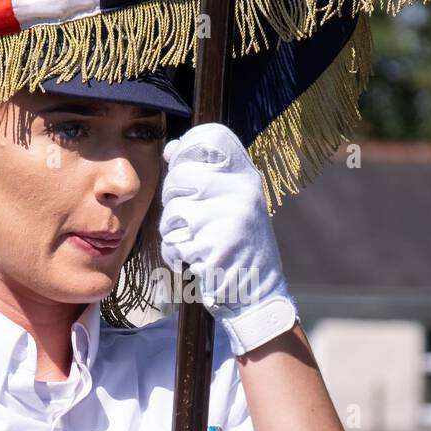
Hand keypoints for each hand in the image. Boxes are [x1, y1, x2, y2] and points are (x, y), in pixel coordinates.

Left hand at [159, 123, 298, 354]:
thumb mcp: (234, 202)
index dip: (187, 149)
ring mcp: (227, 219)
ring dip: (173, 232)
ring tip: (195, 242)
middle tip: (190, 219)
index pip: (210, 137)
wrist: (258, 293)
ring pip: (172, 212)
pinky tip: (194, 261)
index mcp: (246, 177)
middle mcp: (240, 192)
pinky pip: (173, 243)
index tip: (182, 164)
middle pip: (179, 175)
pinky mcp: (213, 248)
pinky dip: (176, 256)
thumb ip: (208, 174)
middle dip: (173, 200)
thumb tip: (172, 148)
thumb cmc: (238, 245)